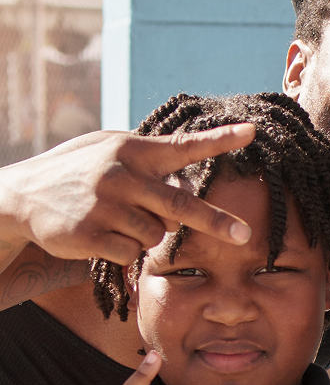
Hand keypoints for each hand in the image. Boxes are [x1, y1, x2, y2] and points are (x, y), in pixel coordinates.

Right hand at [0, 125, 255, 265]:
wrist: (20, 195)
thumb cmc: (79, 170)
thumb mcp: (110, 150)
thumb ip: (150, 161)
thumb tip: (190, 184)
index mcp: (134, 150)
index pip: (184, 145)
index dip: (219, 140)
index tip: (251, 131)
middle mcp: (122, 175)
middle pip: (181, 205)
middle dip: (216, 222)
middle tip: (244, 236)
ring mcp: (105, 206)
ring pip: (156, 235)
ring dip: (146, 234)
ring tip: (116, 218)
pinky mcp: (90, 234)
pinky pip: (131, 253)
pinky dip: (123, 249)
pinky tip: (101, 233)